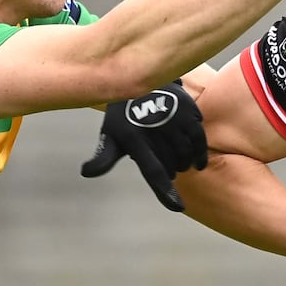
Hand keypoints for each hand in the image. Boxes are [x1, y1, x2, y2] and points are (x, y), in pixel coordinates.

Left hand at [80, 82, 207, 211]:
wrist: (138, 78)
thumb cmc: (122, 115)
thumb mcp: (110, 134)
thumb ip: (104, 157)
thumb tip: (86, 172)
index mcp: (132, 137)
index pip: (153, 170)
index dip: (165, 190)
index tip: (178, 207)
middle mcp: (154, 126)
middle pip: (173, 165)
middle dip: (172, 171)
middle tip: (167, 169)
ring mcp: (173, 117)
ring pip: (186, 153)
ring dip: (185, 163)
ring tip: (179, 162)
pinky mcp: (188, 109)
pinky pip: (198, 138)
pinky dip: (199, 153)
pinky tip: (197, 161)